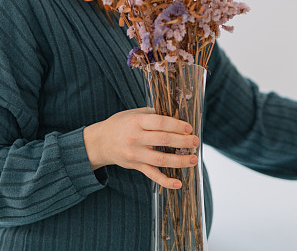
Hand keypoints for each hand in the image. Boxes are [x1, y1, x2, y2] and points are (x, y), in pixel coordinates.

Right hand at [83, 108, 198, 188]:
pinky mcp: (135, 166)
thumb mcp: (133, 113)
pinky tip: (178, 183)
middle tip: (195, 141)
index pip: (160, 122)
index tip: (189, 128)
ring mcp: (135, 154)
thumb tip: (176, 115)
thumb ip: (153, 113)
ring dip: (180, 161)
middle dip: (183, 141)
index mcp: (136, 121)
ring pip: (161, 160)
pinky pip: (152, 175)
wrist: (100, 142)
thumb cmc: (120, 124)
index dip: (177, 125)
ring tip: (193, 159)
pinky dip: (166, 181)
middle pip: (163, 140)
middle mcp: (135, 138)